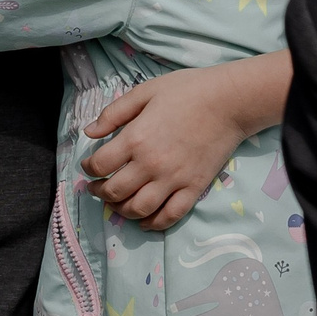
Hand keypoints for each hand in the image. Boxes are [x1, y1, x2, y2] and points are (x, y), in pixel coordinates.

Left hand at [81, 53, 294, 230]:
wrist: (228, 102)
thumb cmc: (186, 91)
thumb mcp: (144, 92)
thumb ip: (114, 113)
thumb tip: (89, 132)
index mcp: (136, 138)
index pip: (100, 165)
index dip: (88, 168)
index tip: (88, 167)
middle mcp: (151, 164)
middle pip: (115, 192)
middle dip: (99, 193)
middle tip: (96, 188)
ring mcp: (174, 180)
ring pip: (139, 209)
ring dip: (122, 211)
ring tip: (116, 204)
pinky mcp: (193, 189)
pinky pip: (170, 216)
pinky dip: (154, 224)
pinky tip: (144, 221)